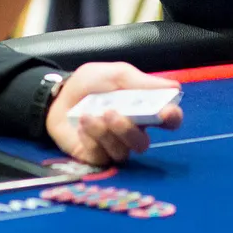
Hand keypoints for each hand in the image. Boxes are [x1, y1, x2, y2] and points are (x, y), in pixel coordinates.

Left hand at [46, 63, 183, 165]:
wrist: (58, 95)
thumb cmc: (90, 84)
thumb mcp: (116, 74)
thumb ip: (142, 82)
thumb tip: (175, 86)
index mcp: (143, 111)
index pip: (168, 121)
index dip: (172, 119)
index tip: (167, 113)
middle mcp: (132, 132)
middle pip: (143, 143)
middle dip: (128, 130)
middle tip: (112, 113)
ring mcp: (114, 147)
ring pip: (122, 152)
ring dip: (105, 133)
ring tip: (90, 115)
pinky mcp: (95, 157)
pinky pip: (100, 156)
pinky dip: (91, 138)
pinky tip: (82, 124)